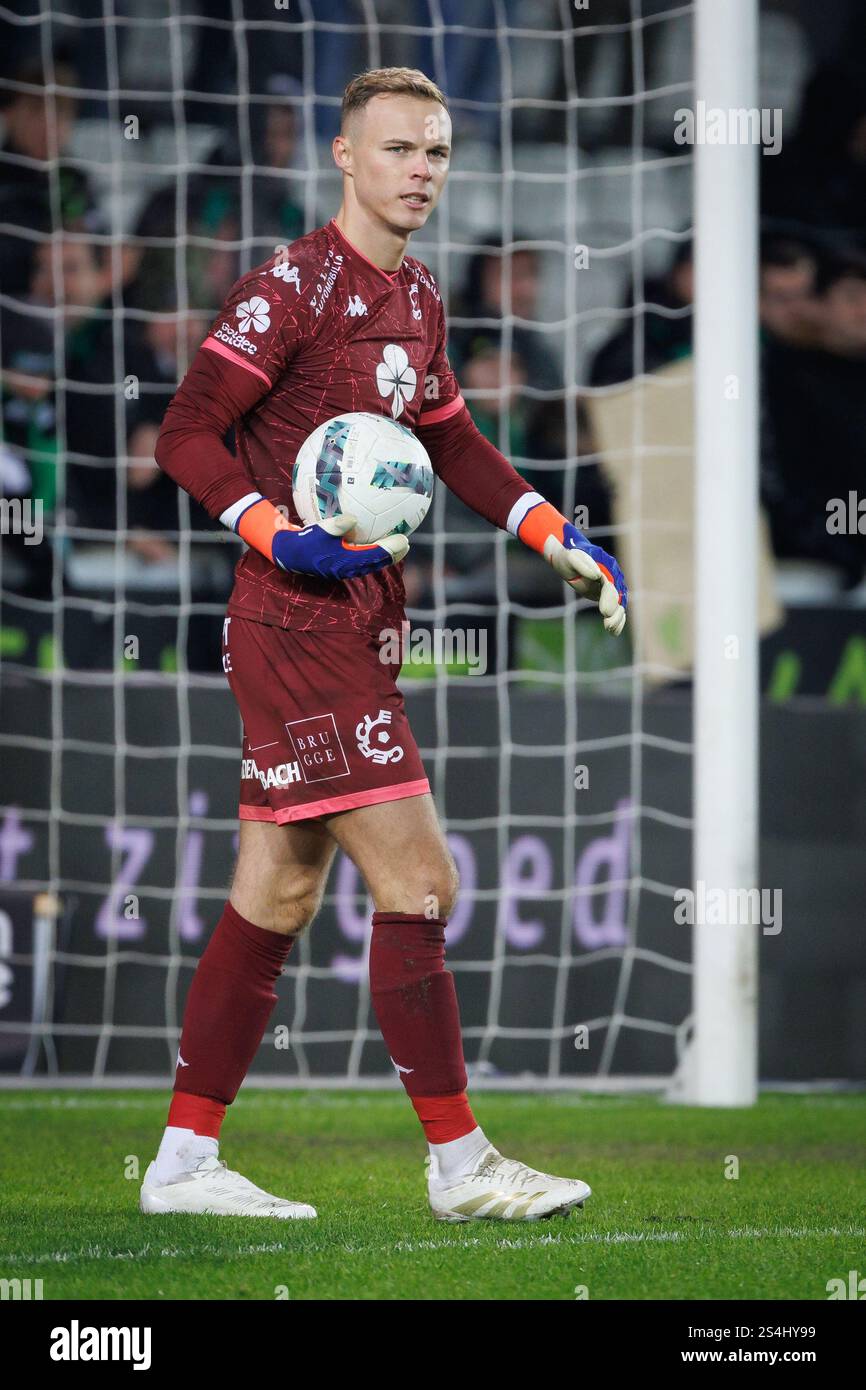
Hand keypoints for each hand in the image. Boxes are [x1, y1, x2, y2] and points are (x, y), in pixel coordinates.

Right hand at [271, 513, 408, 579]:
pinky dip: (373, 552)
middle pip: (377, 562)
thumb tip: (353, 519)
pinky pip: (363, 559)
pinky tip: (375, 542)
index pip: (375, 556)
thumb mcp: (319, 530)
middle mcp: (349, 568)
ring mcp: (345, 568)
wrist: (290, 555)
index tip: (404, 540)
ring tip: (397, 546)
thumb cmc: (305, 541)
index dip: (391, 549)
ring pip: (371, 562)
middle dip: (393, 554)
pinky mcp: (341, 565)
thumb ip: (337, 525)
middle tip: (406, 544)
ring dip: (385, 555)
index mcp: (346, 562)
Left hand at [543, 522, 627, 635]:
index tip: (605, 612)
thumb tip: (598, 574)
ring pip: (619, 604)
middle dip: (614, 612)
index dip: (609, 599)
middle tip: (607, 625)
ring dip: (617, 618)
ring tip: (610, 631)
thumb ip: (583, 564)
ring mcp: (611, 586)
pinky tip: (614, 632)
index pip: (611, 585)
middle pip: (617, 596)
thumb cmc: (568, 557)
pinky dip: (616, 620)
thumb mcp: (571, 558)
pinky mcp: (606, 595)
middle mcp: (613, 576)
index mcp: (606, 567)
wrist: (567, 559)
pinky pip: (615, 608)